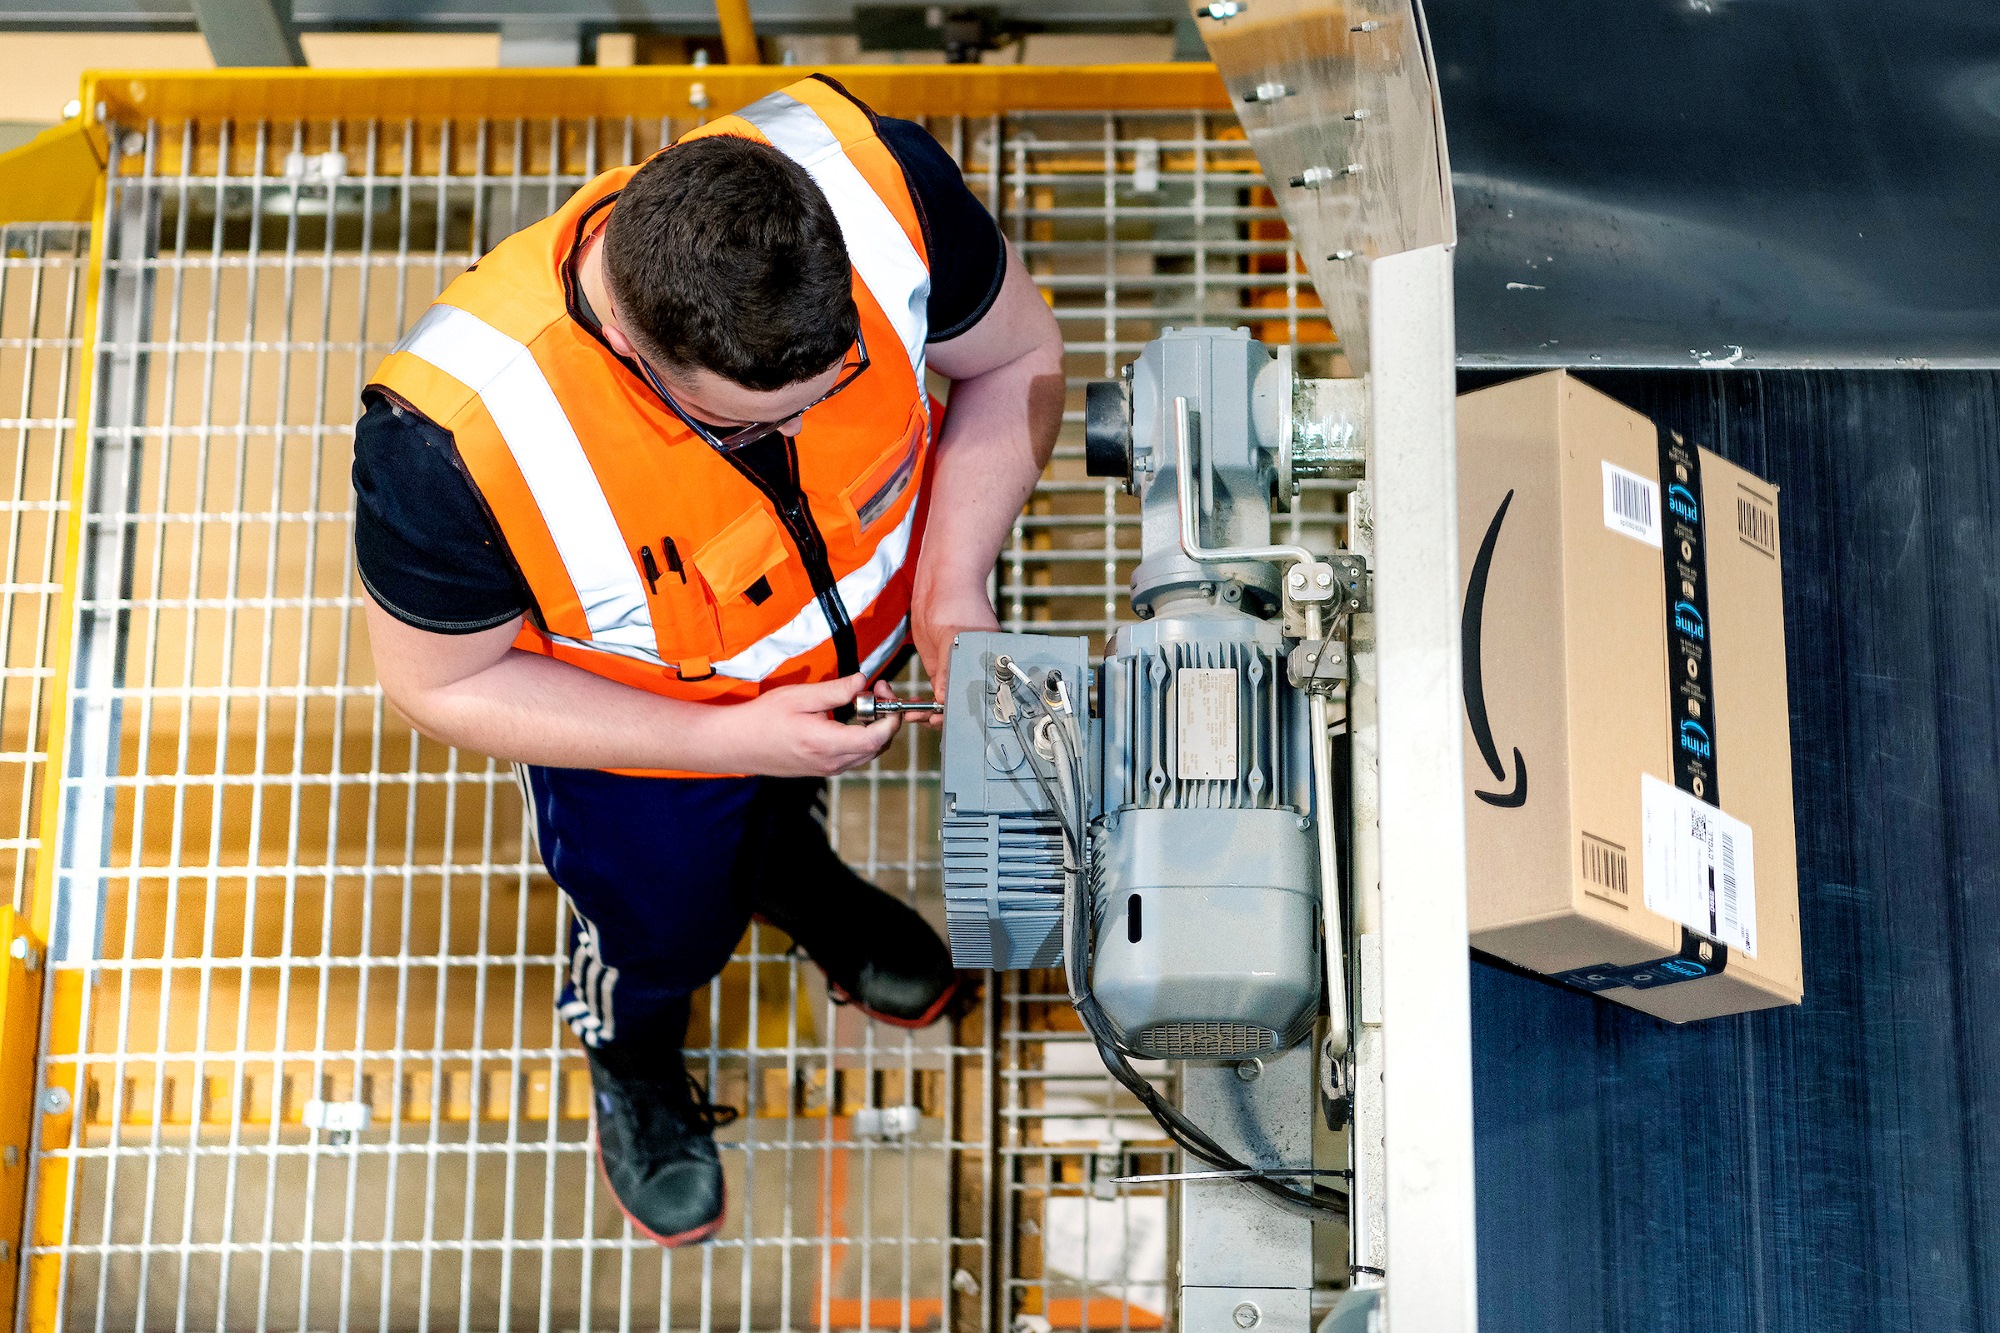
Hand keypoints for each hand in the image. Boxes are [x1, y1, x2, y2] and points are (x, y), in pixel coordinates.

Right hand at [707, 674, 901, 776]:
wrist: (736, 744)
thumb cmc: (763, 718)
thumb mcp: (800, 696)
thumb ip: (835, 690)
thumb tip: (862, 681)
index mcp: (827, 744)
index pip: (877, 738)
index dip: (890, 715)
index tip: (884, 690)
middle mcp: (831, 762)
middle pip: (878, 746)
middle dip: (886, 718)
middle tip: (876, 690)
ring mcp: (827, 769)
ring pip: (868, 753)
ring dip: (875, 729)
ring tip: (863, 702)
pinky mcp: (822, 769)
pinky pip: (854, 756)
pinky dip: (862, 738)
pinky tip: (850, 718)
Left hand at [911, 590, 999, 726]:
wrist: (941, 579)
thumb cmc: (958, 598)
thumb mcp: (951, 636)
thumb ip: (948, 669)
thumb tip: (945, 700)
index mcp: (987, 663)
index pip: (979, 698)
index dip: (960, 713)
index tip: (942, 721)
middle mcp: (974, 670)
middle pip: (962, 704)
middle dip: (940, 717)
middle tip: (921, 719)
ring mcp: (957, 671)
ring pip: (945, 702)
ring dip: (926, 711)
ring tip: (908, 713)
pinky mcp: (942, 669)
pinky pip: (935, 693)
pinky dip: (922, 702)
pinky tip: (907, 705)